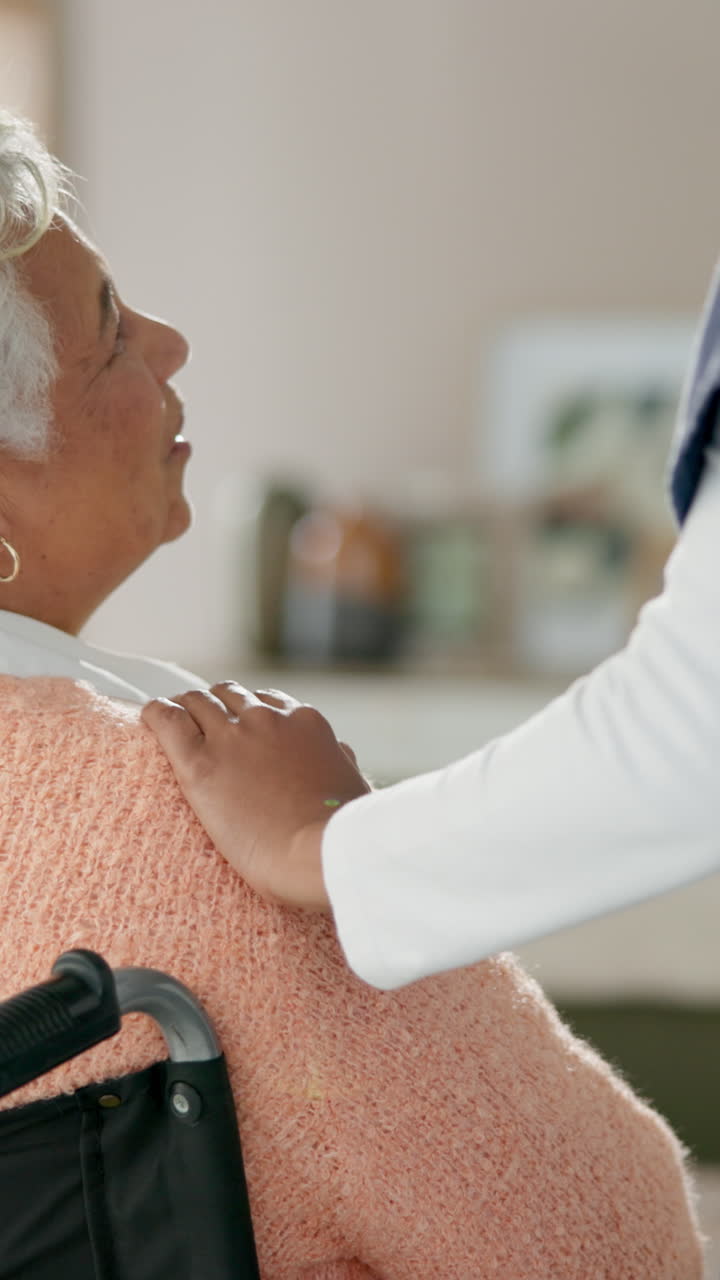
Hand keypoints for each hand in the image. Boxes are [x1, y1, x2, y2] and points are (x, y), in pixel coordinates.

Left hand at [141, 682, 370, 909]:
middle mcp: (266, 719)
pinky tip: (149, 718)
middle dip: (213, 706)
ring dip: (185, 708)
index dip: (247, 711)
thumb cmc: (342, 834)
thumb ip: (340, 761)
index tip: (237, 725)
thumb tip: (340, 752)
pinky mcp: (199, 765)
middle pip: (228, 694)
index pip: (266, 700)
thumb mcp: (352, 784)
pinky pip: (167, 721)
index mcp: (304, 722)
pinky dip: (156, 715)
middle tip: (200, 725)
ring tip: (173, 722)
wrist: (320, 856)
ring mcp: (232, 738)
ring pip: (196, 702)